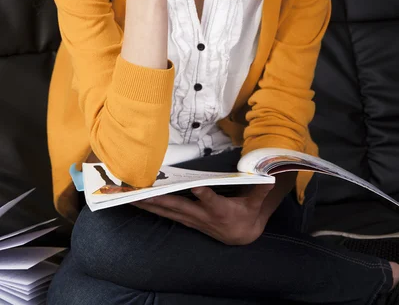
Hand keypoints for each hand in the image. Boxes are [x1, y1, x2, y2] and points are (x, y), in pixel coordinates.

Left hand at [132, 184, 274, 244]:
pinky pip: (164, 212)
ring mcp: (191, 219)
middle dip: (158, 200)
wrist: (241, 235)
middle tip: (140, 192)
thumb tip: (267, 175)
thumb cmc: (248, 213)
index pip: (213, 202)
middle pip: (178, 207)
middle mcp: (202, 216)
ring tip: (129, 195)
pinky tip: (136, 201)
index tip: (197, 188)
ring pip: (166, 211)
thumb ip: (259, 188)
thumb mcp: (256, 202)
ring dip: (147, 204)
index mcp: (221, 211)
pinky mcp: (184, 219)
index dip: (205, 196)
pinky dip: (149, 206)